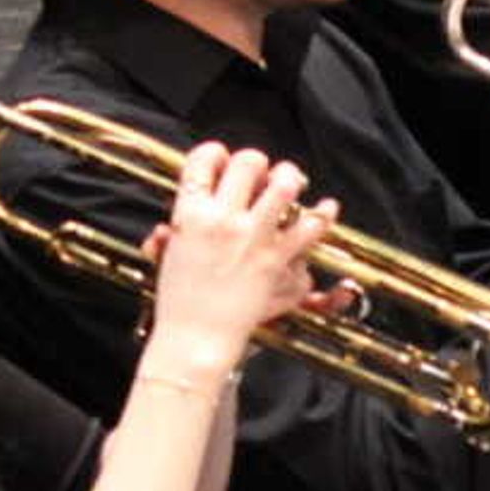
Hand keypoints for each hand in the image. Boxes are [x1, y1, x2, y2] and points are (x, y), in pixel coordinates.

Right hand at [144, 142, 333, 366]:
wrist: (197, 337)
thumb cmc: (179, 302)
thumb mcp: (166, 261)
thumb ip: (169, 239)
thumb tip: (164, 232)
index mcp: (189, 214)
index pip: (202, 160)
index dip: (215, 153)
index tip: (222, 160)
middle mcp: (222, 218)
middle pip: (247, 163)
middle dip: (255, 162)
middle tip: (259, 171)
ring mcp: (252, 237)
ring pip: (283, 186)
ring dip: (289, 178)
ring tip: (291, 180)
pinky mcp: (277, 258)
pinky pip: (308, 227)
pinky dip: (322, 216)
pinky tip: (325, 208)